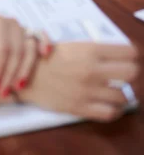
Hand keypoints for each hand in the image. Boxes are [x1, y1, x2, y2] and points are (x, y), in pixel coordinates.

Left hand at [0, 17, 50, 96]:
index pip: (2, 48)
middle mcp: (11, 23)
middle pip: (16, 51)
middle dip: (10, 74)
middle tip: (2, 92)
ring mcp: (22, 28)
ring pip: (30, 49)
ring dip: (25, 70)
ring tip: (17, 88)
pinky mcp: (29, 35)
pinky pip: (40, 37)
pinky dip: (45, 43)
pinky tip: (45, 54)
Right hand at [21, 42, 138, 121]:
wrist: (26, 74)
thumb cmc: (47, 57)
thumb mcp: (73, 45)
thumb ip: (96, 50)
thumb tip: (119, 55)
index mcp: (90, 50)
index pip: (129, 52)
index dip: (131, 55)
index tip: (128, 58)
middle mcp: (92, 69)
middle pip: (131, 73)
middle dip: (131, 73)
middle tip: (124, 74)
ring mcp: (88, 90)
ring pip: (123, 96)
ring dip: (122, 94)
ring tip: (115, 90)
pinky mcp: (81, 107)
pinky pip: (110, 113)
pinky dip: (114, 110)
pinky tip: (109, 104)